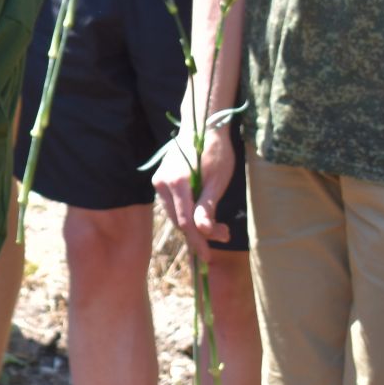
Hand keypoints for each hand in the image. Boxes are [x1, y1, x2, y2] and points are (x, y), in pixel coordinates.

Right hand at [152, 125, 234, 261]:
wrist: (204, 128)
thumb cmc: (217, 152)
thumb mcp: (218, 181)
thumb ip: (208, 207)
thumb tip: (202, 232)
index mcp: (177, 182)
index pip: (186, 222)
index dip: (198, 241)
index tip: (209, 256)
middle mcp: (162, 184)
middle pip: (179, 220)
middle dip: (200, 233)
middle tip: (225, 235)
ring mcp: (158, 182)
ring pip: (175, 214)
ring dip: (194, 224)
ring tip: (218, 227)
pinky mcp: (160, 182)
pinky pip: (172, 205)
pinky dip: (187, 213)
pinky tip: (203, 213)